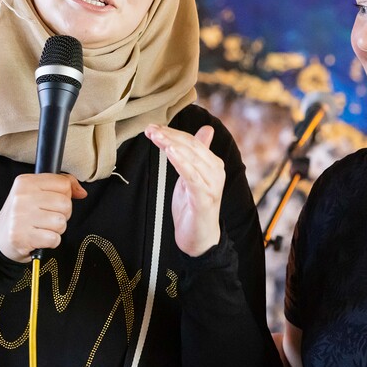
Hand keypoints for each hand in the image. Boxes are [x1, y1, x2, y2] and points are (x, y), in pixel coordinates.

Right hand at [0, 173, 87, 261]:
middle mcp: (22, 197)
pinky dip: (52, 241)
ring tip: (44, 228)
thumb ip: (61, 186)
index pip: (63, 183)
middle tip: (49, 217)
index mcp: (26, 182)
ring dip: (57, 229)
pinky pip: (54, 239)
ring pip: (61, 222)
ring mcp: (20, 218)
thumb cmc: (23, 213)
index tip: (54, 202)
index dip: (65, 195)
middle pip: (65, 203)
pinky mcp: (22, 237)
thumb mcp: (37, 192)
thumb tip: (82, 192)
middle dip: (63, 214)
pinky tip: (41, 238)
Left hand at [144, 124, 224, 256]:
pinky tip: (170, 153)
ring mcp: (211, 186)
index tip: (153, 127)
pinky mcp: (204, 199)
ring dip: (172, 145)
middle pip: (191, 147)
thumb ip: (197, 154)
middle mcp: (216, 172)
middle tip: (150, 129)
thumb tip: (207, 129)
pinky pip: (192, 177)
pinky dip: (181, 163)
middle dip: (169, 136)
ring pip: (191, 159)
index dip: (173, 132)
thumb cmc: (193, 207)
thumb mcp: (192, 176)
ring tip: (157, 137)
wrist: (199, 239)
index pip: (192, 142)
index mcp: (213, 165)